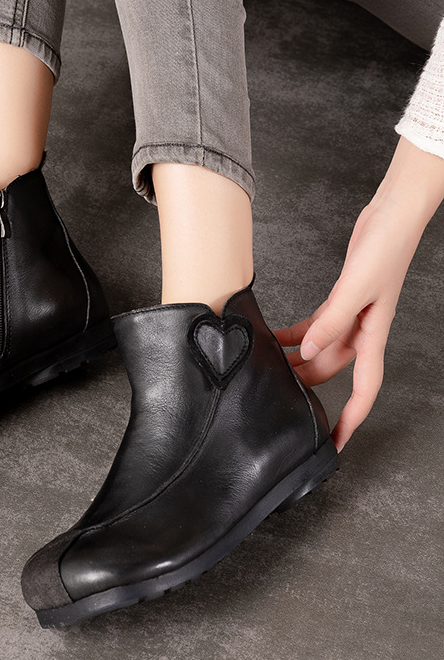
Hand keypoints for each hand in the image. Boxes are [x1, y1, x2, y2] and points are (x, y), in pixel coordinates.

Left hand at [274, 137, 443, 450]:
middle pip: (333, 372)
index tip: (337, 442)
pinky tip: (274, 339)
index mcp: (373, 336)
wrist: (392, 217)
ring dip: (297, 361)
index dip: (351, 419)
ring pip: (321, 350)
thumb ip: (330, 322)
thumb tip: (305, 352)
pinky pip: (315, 326)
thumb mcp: (355, 289)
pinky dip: (295, 334)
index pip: (364, 389)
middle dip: (310, 389)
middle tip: (279, 401)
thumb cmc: (386, 249)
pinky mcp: (340, 300)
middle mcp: (362, 331)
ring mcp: (351, 316)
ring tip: (268, 371)